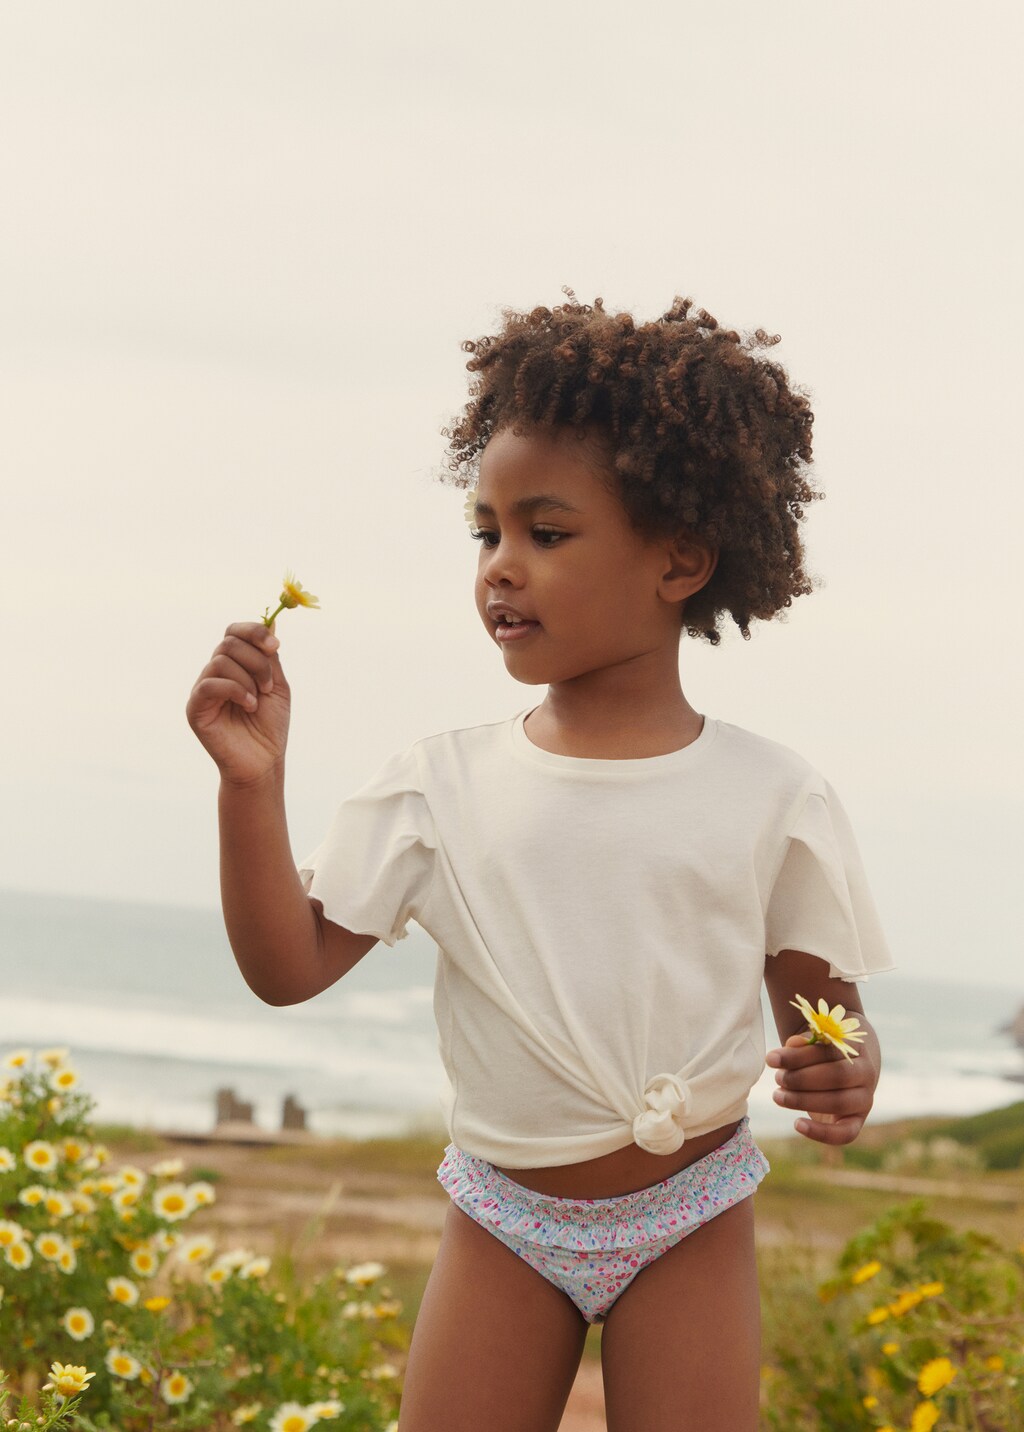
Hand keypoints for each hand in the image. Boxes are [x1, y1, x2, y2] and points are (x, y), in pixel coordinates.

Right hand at [186, 621, 290, 785]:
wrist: (262, 762)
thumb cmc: (270, 726)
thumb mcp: (277, 686)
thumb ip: (270, 658)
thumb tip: (272, 622)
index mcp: (234, 665)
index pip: (234, 632)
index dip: (254, 632)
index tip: (275, 646)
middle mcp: (215, 673)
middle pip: (229, 643)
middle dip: (257, 661)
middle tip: (269, 686)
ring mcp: (203, 689)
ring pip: (221, 661)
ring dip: (249, 679)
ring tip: (258, 701)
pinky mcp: (195, 707)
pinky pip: (210, 684)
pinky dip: (235, 690)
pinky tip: (249, 706)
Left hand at [765, 1032, 879, 1145]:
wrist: (844, 1069)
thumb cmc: (821, 1052)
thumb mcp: (812, 1042)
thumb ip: (802, 1041)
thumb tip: (793, 1043)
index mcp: (856, 1048)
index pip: (829, 1051)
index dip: (798, 1056)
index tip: (772, 1059)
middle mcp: (867, 1073)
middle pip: (837, 1076)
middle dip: (801, 1078)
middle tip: (778, 1078)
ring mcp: (864, 1099)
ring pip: (838, 1102)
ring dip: (803, 1100)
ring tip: (778, 1096)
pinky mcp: (856, 1121)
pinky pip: (845, 1133)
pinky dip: (821, 1133)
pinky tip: (797, 1124)